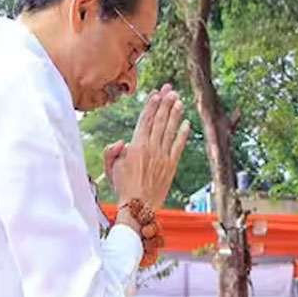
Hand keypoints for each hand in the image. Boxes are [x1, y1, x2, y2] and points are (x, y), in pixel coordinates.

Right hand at [112, 84, 190, 206]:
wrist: (138, 207)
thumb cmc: (122, 187)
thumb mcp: (111, 168)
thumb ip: (112, 151)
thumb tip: (121, 141)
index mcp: (135, 146)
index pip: (145, 120)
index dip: (151, 106)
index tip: (156, 93)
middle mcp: (151, 148)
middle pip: (159, 121)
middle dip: (165, 103)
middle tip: (170, 89)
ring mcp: (162, 156)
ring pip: (169, 130)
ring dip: (175, 114)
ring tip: (179, 100)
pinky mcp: (171, 166)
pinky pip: (178, 146)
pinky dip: (183, 134)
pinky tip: (186, 123)